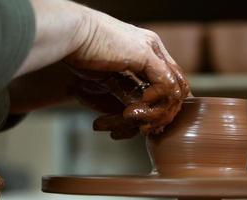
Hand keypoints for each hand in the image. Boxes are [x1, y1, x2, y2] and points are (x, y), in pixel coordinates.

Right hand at [15, 0, 190, 135]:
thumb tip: (137, 123)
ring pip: (172, 92)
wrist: (70, 36)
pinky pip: (165, 85)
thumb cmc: (84, 58)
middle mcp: (156, 50)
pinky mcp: (146, 53)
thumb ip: (128, 96)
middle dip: (163, 115)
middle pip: (176, 89)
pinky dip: (153, 104)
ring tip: (130, 122)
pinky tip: (130, 110)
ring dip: (154, 115)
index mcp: (149, 53)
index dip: (164, 108)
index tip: (148, 126)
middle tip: (145, 130)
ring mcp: (153, 50)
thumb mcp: (111, 81)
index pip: (171, 84)